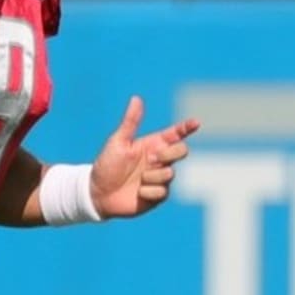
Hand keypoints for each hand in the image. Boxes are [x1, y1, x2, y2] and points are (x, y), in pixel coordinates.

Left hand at [89, 95, 199, 218]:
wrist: (98, 193)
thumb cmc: (107, 165)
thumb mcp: (117, 142)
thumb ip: (130, 122)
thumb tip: (136, 98)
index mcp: (152, 145)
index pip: (176, 134)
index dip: (187, 127)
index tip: (196, 122)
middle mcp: (160, 160)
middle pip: (182, 150)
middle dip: (169, 153)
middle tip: (150, 159)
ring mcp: (161, 178)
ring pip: (170, 173)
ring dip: (151, 176)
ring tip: (137, 180)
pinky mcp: (159, 195)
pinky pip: (162, 191)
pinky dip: (148, 191)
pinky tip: (137, 192)